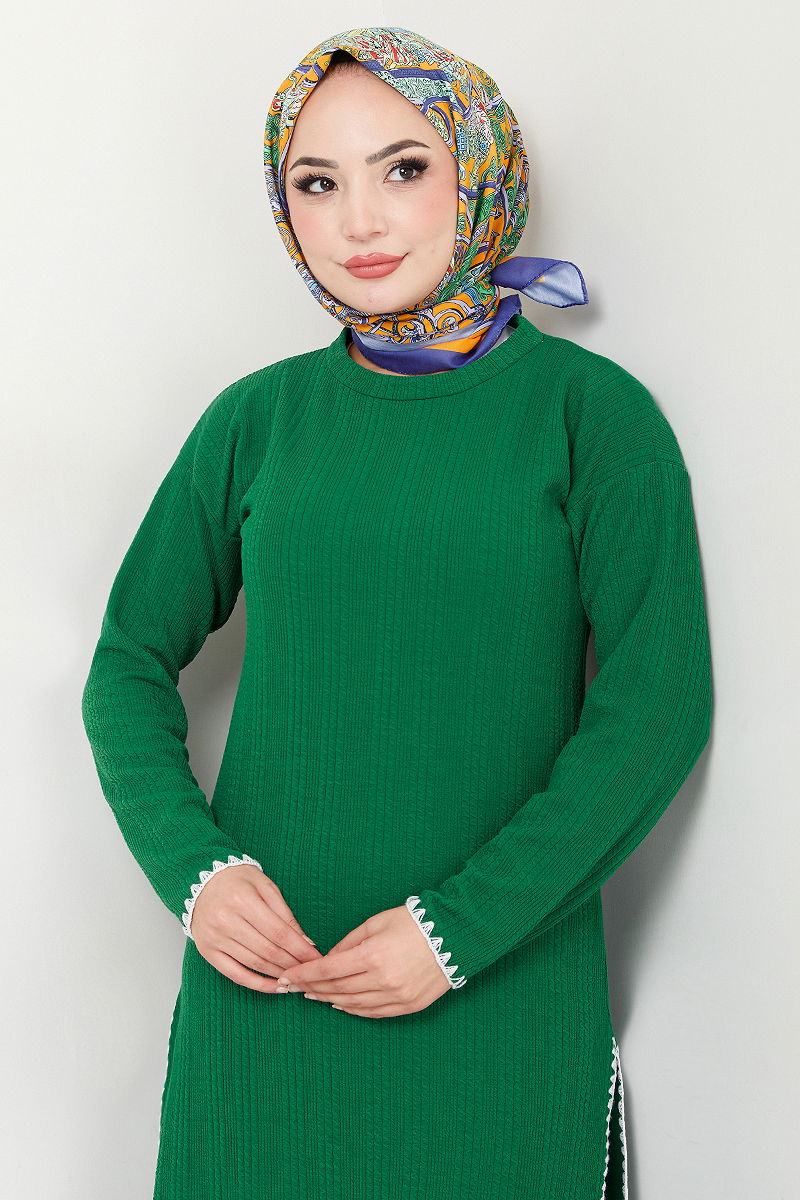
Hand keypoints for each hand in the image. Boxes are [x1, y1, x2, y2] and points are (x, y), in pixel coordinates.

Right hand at [190, 865, 322, 991]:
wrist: (201, 879)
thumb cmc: (238, 880)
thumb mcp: (265, 886)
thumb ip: (285, 914)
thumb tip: (306, 942)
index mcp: (243, 900)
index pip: (279, 933)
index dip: (300, 949)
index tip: (316, 959)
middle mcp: (226, 920)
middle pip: (268, 950)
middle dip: (293, 964)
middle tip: (311, 971)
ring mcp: (215, 938)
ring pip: (254, 964)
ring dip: (279, 975)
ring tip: (297, 979)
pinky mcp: (207, 951)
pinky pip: (235, 974)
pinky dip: (257, 984)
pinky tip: (275, 987)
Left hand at [273, 905, 452, 1017]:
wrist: (454, 934)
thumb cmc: (413, 922)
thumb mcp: (375, 923)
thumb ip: (349, 942)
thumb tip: (328, 959)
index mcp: (372, 955)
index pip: (327, 970)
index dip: (303, 975)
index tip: (286, 978)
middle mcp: (382, 980)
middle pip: (337, 989)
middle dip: (313, 988)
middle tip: (296, 988)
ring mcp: (397, 996)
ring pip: (353, 1005)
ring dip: (331, 1000)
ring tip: (315, 996)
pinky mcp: (409, 1006)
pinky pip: (374, 1013)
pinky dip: (355, 1010)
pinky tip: (342, 1005)